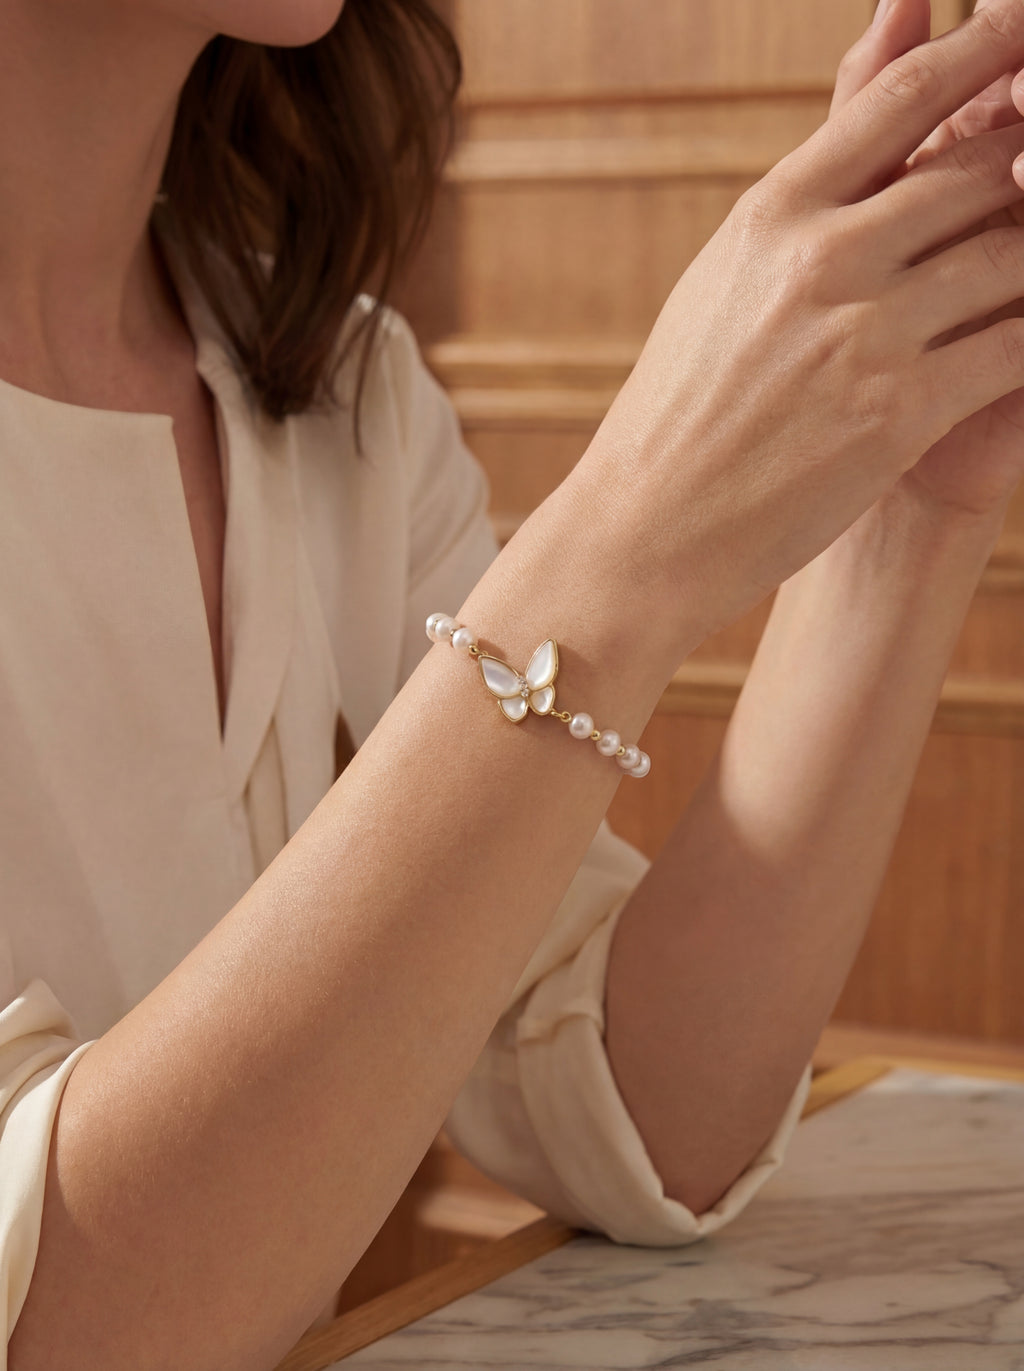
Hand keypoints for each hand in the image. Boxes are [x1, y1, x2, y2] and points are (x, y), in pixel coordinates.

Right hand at [585, 0, 1023, 636]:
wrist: (650, 527)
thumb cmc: (683, 410)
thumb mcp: (724, 284)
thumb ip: (801, 203)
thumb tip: (853, 137)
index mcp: (773, 213)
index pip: (902, 96)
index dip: (984, 46)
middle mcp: (822, 258)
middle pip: (978, 169)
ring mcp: (865, 334)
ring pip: (1011, 257)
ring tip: (1021, 275)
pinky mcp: (900, 412)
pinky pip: (1015, 348)